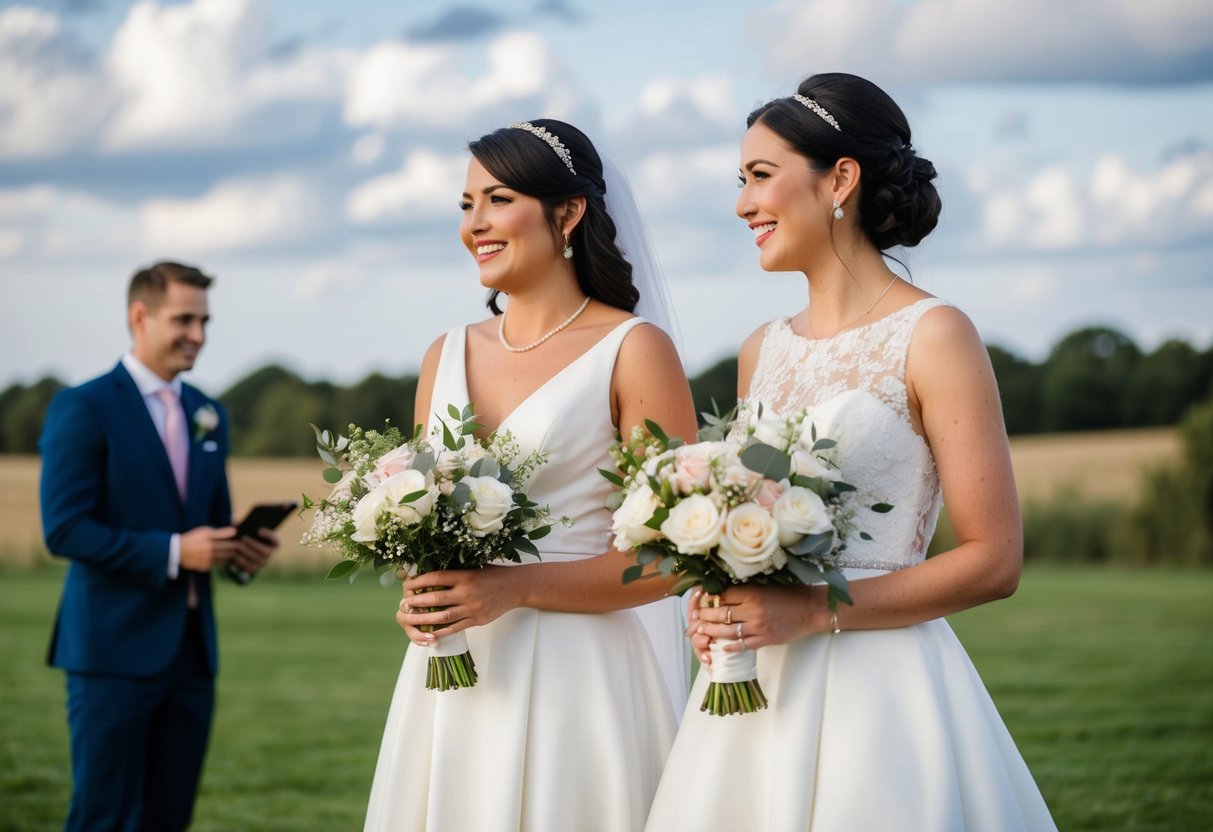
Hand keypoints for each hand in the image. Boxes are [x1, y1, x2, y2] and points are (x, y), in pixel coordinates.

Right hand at [179, 526, 238, 570]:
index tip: (240, 538)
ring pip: (227, 557)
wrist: (177, 551)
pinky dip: (224, 560)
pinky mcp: (206, 567)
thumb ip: (220, 531)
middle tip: (239, 545)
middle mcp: (210, 549)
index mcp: (210, 538)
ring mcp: (208, 559)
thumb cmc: (193, 538)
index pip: (230, 539)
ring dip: (231, 554)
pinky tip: (224, 557)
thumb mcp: (205, 531)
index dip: (238, 540)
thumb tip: (235, 530)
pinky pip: (220, 564)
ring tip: (232, 551)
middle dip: (236, 548)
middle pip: (231, 550)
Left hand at [231, 527, 278, 574]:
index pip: (276, 540)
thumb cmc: (249, 534)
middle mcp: (271, 554)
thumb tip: (240, 525)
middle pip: (266, 551)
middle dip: (254, 544)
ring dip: (246, 552)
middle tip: (243, 538)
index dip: (269, 535)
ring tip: (237, 546)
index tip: (259, 530)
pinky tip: (234, 554)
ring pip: (256, 559)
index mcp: (275, 543)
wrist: (245, 548)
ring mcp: (263, 562)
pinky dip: (241, 560)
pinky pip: (249, 566)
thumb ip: (248, 526)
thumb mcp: (250, 529)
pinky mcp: (254, 568)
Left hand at [394, 566, 524, 644]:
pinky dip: (441, 631)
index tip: (408, 584)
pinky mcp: (477, 620)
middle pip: (436, 598)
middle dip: (417, 602)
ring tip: (412, 619)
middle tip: (404, 604)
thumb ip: (456, 572)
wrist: (517, 587)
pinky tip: (430, 633)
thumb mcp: (475, 567)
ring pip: (443, 616)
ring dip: (425, 619)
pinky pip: (455, 628)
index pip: (437, 577)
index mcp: (466, 576)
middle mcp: (467, 592)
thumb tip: (431, 574)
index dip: (420, 581)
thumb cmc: (494, 575)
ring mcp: (472, 608)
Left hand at [687, 584, 823, 664]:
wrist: (811, 609)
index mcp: (752, 593)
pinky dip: (730, 646)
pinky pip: (742, 645)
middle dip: (704, 616)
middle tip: (694, 618)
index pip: (723, 595)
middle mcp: (752, 610)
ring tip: (701, 632)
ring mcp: (758, 627)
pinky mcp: (765, 640)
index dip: (710, 598)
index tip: (701, 600)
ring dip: (711, 632)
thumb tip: (723, 593)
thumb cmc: (790, 594)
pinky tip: (720, 646)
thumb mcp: (766, 586)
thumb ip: (746, 590)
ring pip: (727, 631)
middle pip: (720, 613)